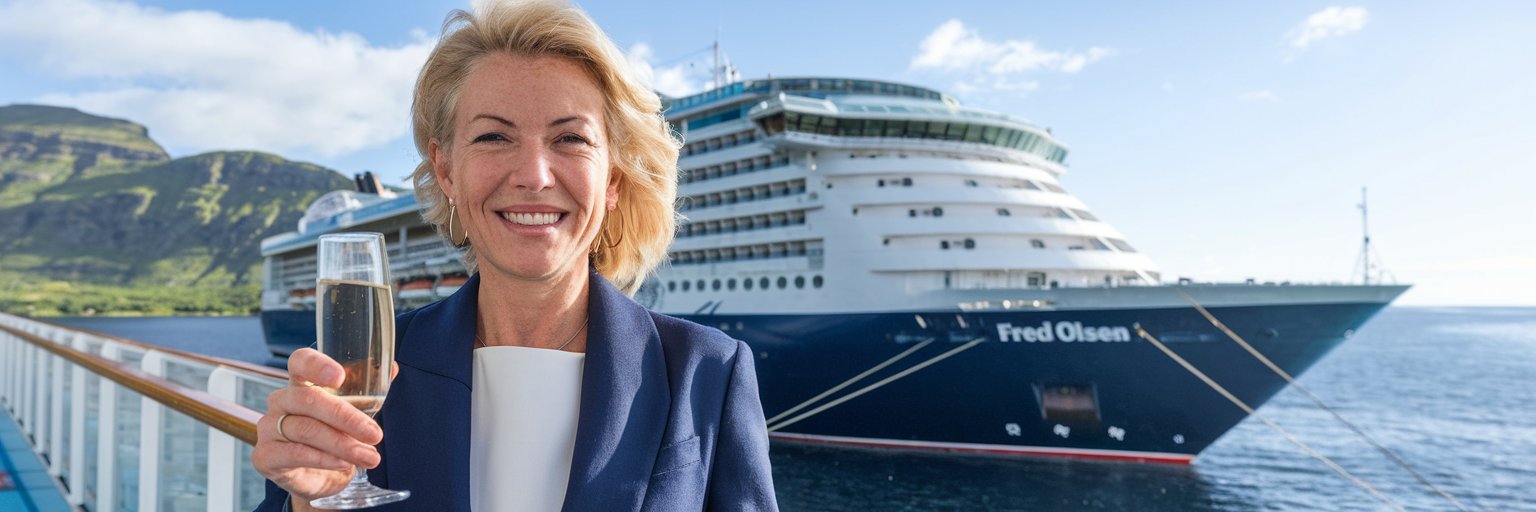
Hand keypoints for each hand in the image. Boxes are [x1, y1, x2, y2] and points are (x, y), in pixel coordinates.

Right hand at [251, 348, 384, 503]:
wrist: (321, 477)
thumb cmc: (336, 435)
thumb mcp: (356, 412)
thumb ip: (371, 389)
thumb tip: (392, 368)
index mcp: (301, 383)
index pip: (301, 362)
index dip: (317, 366)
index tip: (339, 377)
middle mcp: (281, 401)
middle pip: (308, 399)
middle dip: (346, 417)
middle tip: (375, 434)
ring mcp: (269, 427)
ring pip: (306, 429)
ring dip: (342, 444)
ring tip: (369, 456)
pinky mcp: (266, 455)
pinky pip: (295, 453)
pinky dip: (324, 459)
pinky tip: (343, 464)